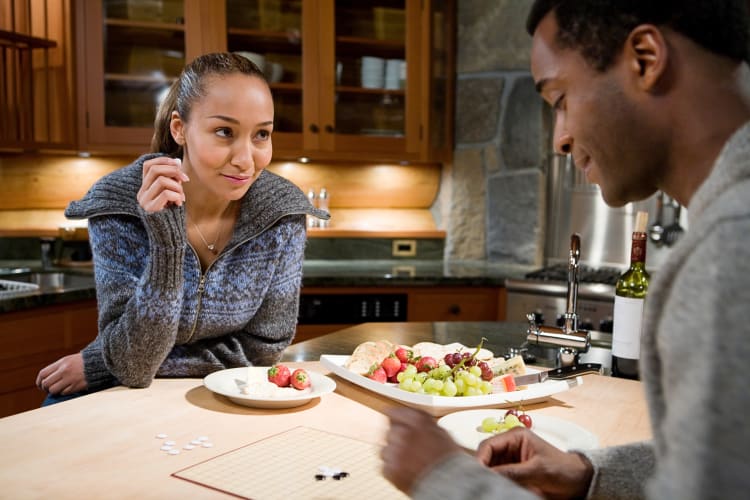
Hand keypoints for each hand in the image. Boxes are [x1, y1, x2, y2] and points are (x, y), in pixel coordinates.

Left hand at [36, 353, 87, 395]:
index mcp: (61, 363)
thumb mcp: (68, 360)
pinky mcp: (76, 386)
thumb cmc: (83, 362)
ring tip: (58, 389)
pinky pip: (64, 393)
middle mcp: (64, 371)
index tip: (40, 385)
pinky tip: (68, 388)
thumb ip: (57, 368)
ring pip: (53, 390)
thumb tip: (45, 379)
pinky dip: (64, 392)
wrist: (99, 362)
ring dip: (54, 391)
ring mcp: (70, 379)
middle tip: (48, 389)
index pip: (43, 374)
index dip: (39, 381)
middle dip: (45, 388)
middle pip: (46, 383)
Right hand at [137, 156, 188, 211]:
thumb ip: (172, 179)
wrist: (168, 236)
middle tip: (185, 179)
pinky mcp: (150, 209)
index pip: (148, 165)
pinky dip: (177, 195)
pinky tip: (179, 203)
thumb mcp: (172, 193)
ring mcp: (144, 201)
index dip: (163, 160)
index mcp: (145, 188)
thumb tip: (177, 160)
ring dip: (177, 186)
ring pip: (161, 180)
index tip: (178, 164)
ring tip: (181, 196)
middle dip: (173, 170)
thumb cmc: (172, 214)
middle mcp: (141, 193)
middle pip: (154, 170)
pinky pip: (166, 193)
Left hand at [381, 407, 465, 492]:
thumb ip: (423, 424)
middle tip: (409, 450)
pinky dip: (394, 469)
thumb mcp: (441, 433)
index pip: (394, 412)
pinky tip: (407, 472)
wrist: (450, 485)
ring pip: (386, 449)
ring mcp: (394, 452)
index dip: (396, 420)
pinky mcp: (389, 469)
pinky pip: (385, 466)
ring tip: (410, 464)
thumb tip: (414, 420)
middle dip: (397, 439)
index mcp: (417, 420)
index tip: (396, 425)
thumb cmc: (449, 461)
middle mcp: (403, 433)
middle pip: (390, 431)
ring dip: (394, 455)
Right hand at [476, 426, 593, 498]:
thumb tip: (490, 476)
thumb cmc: (563, 470)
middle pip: (486, 457)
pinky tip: (495, 490)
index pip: (488, 445)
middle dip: (483, 469)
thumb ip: (513, 472)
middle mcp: (510, 447)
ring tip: (487, 487)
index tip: (477, 474)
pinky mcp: (513, 474)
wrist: (579, 482)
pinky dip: (496, 485)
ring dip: (489, 478)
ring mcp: (511, 461)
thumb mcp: (538, 470)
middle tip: (480, 483)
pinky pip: (498, 479)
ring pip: (490, 469)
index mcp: (515, 437)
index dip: (480, 459)